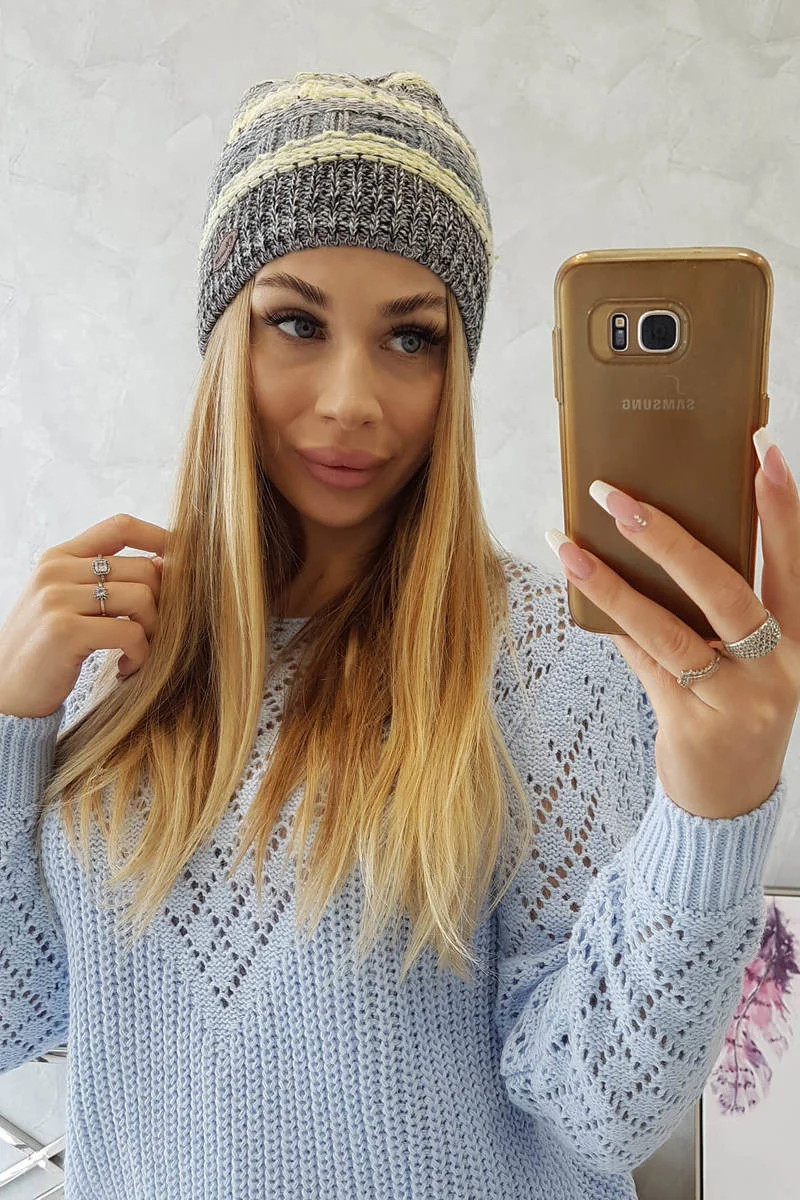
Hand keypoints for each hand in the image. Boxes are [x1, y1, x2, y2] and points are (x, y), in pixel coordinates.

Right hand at [0, 513, 166, 719]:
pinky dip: (140, 654)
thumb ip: (103, 580)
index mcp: (58, 557)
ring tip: (137, 652)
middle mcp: (56, 571)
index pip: (119, 526)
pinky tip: (126, 667)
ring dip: (152, 632)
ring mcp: (58, 598)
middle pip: (142, 567)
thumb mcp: (65, 602)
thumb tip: (167, 564)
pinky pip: (131, 633)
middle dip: (161, 604)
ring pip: (142, 597)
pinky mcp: (65, 630)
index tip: (182, 563)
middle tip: (150, 633)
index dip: (159, 538)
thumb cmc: (44, 649)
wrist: (5, 693)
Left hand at [546, 439, 799, 819]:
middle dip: (669, 537)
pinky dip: (611, 627)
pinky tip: (578, 593)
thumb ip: (712, 608)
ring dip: (613, 583)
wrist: (728, 805)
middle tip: (619, 497)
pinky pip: (643, 662)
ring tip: (568, 544)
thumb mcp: (744, 660)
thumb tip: (652, 538)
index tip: (762, 450)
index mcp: (797, 640)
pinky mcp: (693, 724)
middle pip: (725, 588)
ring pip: (669, 628)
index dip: (781, 506)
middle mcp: (777, 667)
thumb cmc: (732, 712)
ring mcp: (737, 700)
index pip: (793, 561)